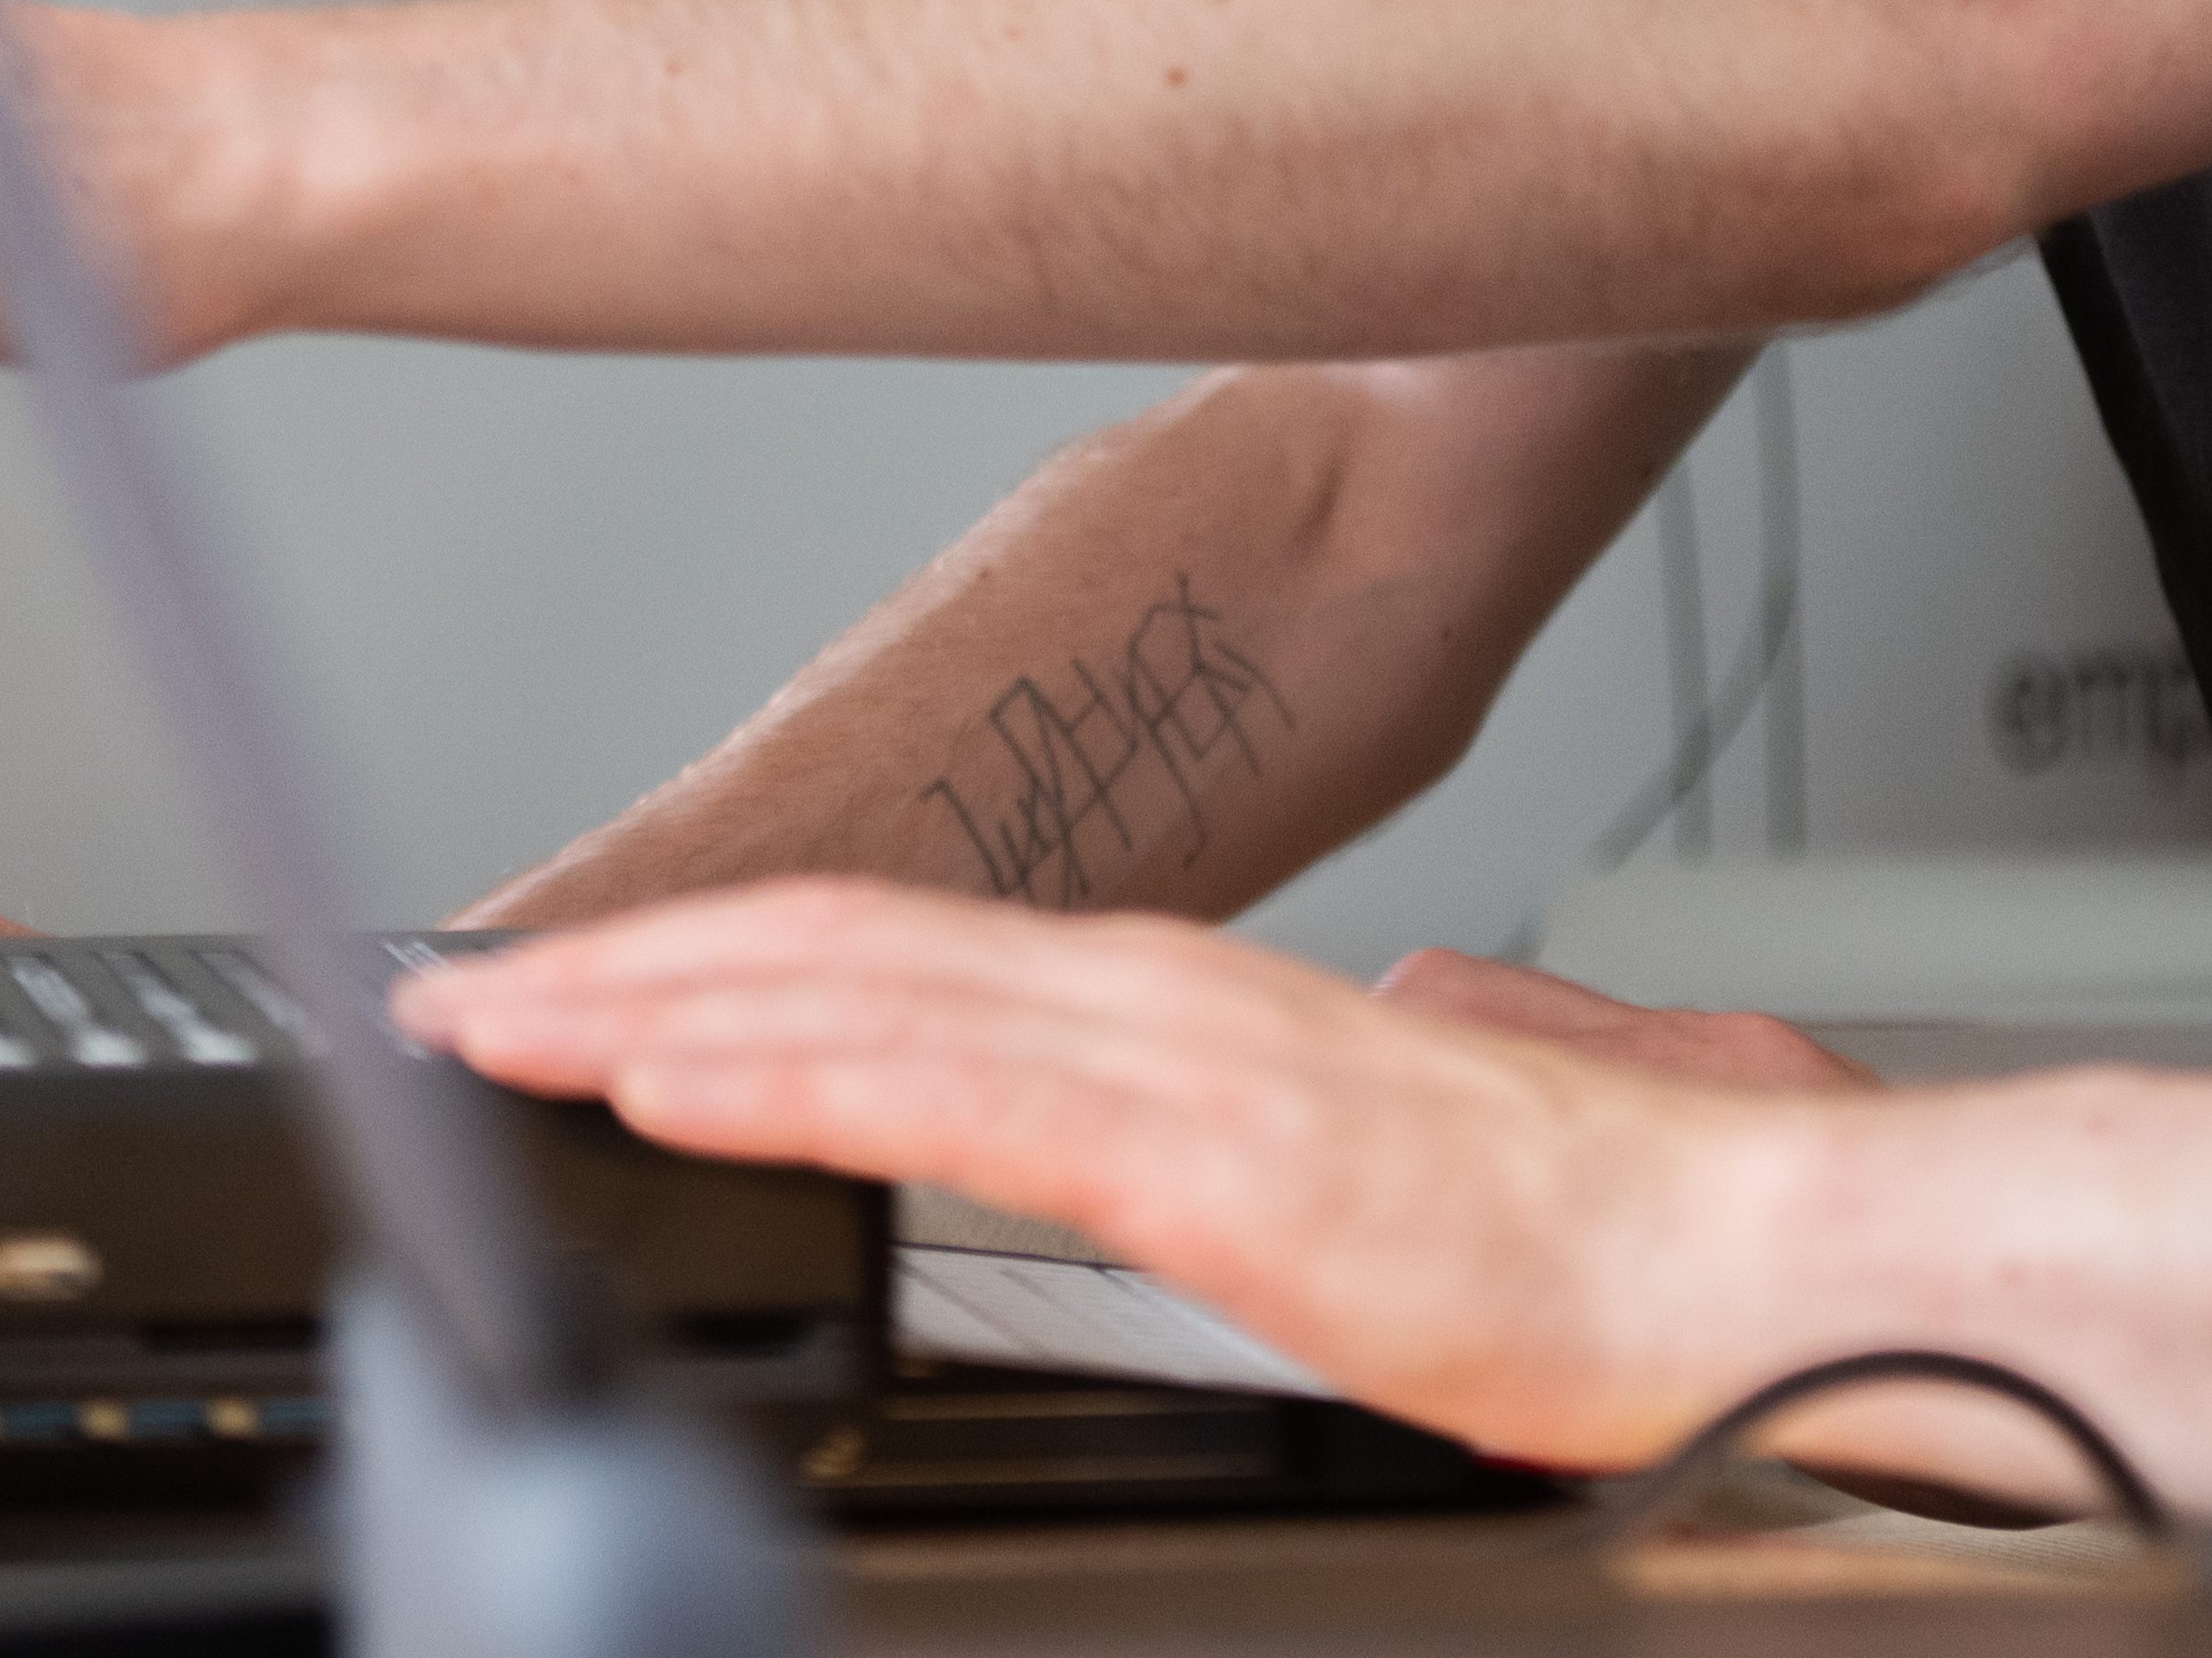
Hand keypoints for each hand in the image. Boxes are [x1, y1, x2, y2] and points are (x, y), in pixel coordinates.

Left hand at [398, 882, 1817, 1471]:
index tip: (578, 980)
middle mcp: (1163, 999)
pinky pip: (946, 1100)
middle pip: (839, 946)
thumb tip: (1397, 1027)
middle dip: (628, 966)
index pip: (904, 949)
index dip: (725, 952)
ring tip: (498, 1021)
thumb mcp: (1442, 1123)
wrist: (1753, 1265)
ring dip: (650, 1009)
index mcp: (1195, 1005)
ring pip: (855, 998)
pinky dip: (785, 1074)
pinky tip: (671, 1081)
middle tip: (459, 987)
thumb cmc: (1615, 1233)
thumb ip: (1390, 1064)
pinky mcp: (1204, 1159)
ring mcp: (1180, 1064)